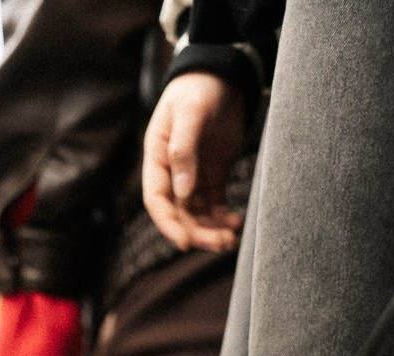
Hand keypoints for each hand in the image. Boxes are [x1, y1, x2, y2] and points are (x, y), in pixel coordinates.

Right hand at [143, 72, 246, 251]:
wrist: (222, 73)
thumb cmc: (199, 88)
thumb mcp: (190, 114)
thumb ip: (184, 151)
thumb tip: (183, 192)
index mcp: (158, 157)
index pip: (157, 200)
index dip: (169, 224)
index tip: (186, 242)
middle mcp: (172, 172)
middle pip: (180, 213)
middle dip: (198, 232)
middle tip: (221, 244)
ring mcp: (192, 175)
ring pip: (197, 214)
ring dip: (212, 230)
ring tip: (231, 239)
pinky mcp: (212, 175)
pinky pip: (215, 205)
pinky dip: (223, 219)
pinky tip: (235, 223)